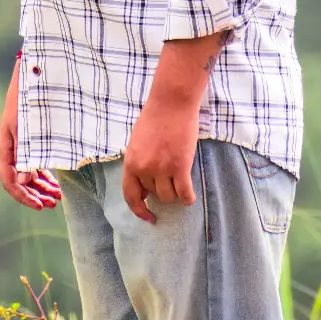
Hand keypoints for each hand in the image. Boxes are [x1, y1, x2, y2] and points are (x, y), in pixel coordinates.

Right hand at [0, 59, 60, 210]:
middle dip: (34, 194)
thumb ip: (26, 152)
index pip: (8, 178)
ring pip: (29, 171)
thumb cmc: (34, 93)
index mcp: (8, 141)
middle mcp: (14, 143)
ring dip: (41, 186)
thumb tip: (22, 181)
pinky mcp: (35, 133)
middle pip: (19, 178)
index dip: (22, 195)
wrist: (39, 67)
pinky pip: (37, 160)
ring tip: (57, 196)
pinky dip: (46, 172)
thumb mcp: (30, 124)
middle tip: (53, 204)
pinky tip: (57, 180)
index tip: (40, 205)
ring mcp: (24, 139)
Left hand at [121, 93, 198, 222]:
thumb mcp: (137, 143)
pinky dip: (188, 197)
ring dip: (175, 194)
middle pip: (154, 194)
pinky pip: (184, 192)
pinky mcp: (180, 166)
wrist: (171, 102)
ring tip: (180, 183)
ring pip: (169, 197)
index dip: (139, 210)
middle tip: (169, 178)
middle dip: (161, 190)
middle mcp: (145, 169)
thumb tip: (144, 188)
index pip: (130, 195)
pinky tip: (190, 196)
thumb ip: (139, 163)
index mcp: (131, 162)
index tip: (148, 217)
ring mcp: (162, 168)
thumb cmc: (155, 118)